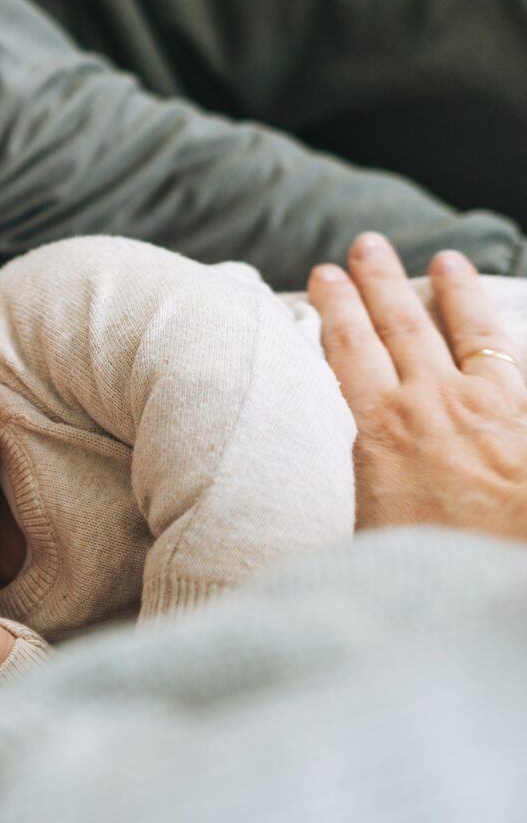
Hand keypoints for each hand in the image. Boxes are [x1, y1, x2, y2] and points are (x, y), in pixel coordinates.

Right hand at [308, 233, 526, 538]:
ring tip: (445, 260)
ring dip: (453, 292)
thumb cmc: (433, 567)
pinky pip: (518, 359)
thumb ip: (348, 498)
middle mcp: (432, 404)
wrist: (508, 575)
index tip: (324, 276)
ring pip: (469, 332)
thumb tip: (315, 503)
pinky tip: (508, 324)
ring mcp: (491, 406)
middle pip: (400, 327)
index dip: (335, 308)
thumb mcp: (363, 536)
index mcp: (379, 431)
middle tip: (366, 247)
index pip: (348, 350)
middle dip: (380, 282)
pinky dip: (509, 335)